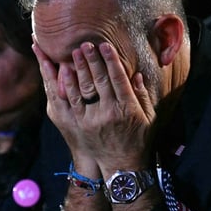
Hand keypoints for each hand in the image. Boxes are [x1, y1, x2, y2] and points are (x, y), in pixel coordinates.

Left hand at [35, 40, 156, 174]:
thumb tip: (136, 74)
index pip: (118, 79)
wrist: (121, 166)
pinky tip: (62, 71)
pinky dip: (66, 85)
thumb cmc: (138, 139)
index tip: (105, 46)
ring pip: (83, 89)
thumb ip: (142, 95)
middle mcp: (109, 112)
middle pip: (99, 80)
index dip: (111, 61)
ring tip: (74, 51)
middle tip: (85, 43)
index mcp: (127, 108)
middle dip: (92, 60)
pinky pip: (71, 101)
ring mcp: (92, 119)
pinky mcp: (79, 124)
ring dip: (78, 68)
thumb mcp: (148, 117)